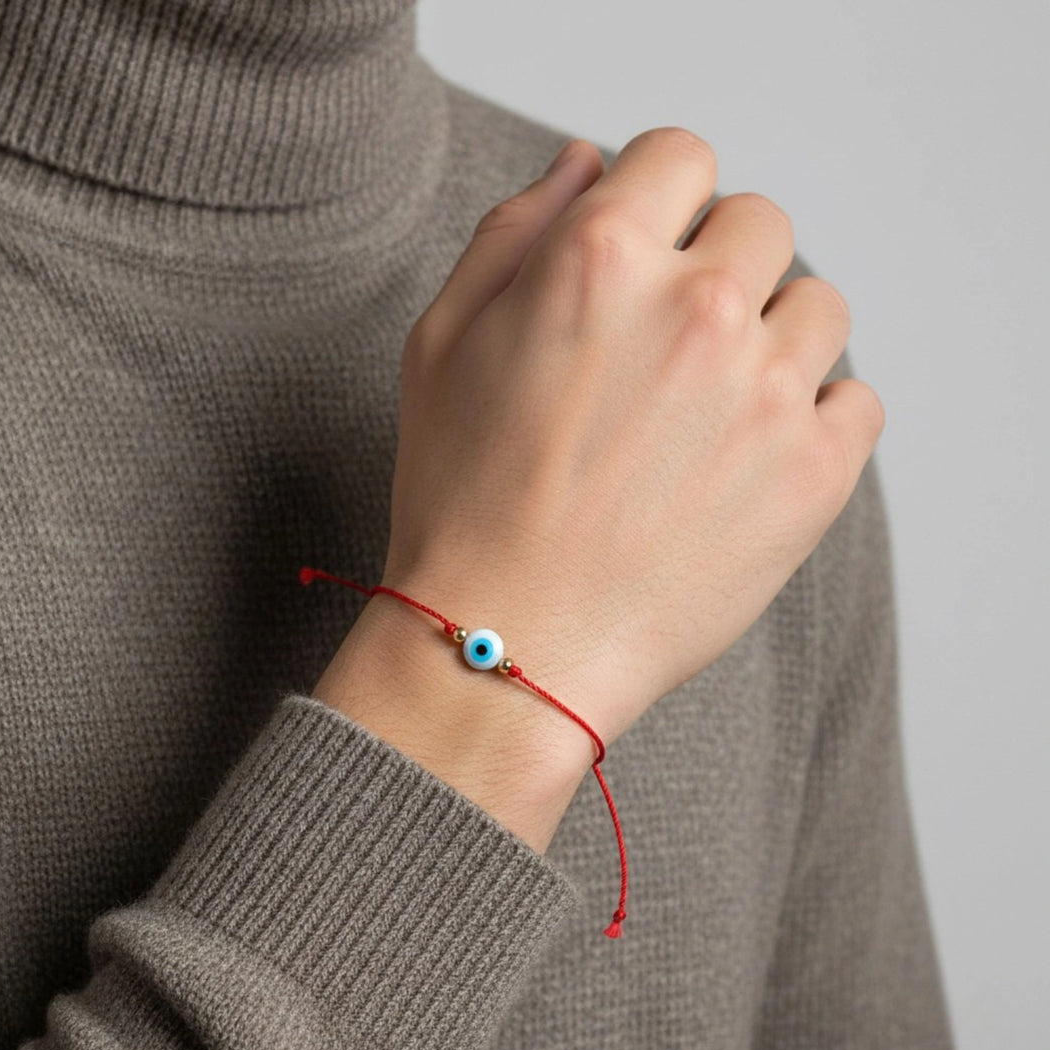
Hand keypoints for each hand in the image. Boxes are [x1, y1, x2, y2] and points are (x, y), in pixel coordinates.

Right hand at [377, 128, 882, 754]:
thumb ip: (515, 230)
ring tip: (710, 409)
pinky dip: (815, 416)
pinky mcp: (814, 473)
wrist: (507, 643)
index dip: (661, 201)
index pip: (681, 157)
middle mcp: (697, 309)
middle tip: (668, 347)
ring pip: (818, 307)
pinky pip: (855, 400)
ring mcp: (767, 392)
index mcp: (601, 258)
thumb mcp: (442, 341)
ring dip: (771, 337)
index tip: (651, 251)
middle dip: (717, 268)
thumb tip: (587, 162)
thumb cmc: (461, 500)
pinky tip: (750, 457)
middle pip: (760, 225)